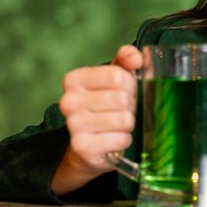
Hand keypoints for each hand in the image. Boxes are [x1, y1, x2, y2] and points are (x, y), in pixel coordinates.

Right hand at [51, 45, 142, 194]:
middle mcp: (69, 101)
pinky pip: (120, 139)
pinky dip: (124, 139)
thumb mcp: (115, 76)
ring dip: (128, 123)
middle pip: (122, 98)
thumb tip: (136, 58)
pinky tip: (114, 138)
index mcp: (74, 79)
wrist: (89, 144)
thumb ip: (126, 59)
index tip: (123, 90)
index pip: (118, 76)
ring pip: (123, 119)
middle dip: (130, 105)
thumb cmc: (106, 104)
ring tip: (119, 123)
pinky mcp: (82, 147)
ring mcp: (73, 125)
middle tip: (123, 109)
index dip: (129, 84)